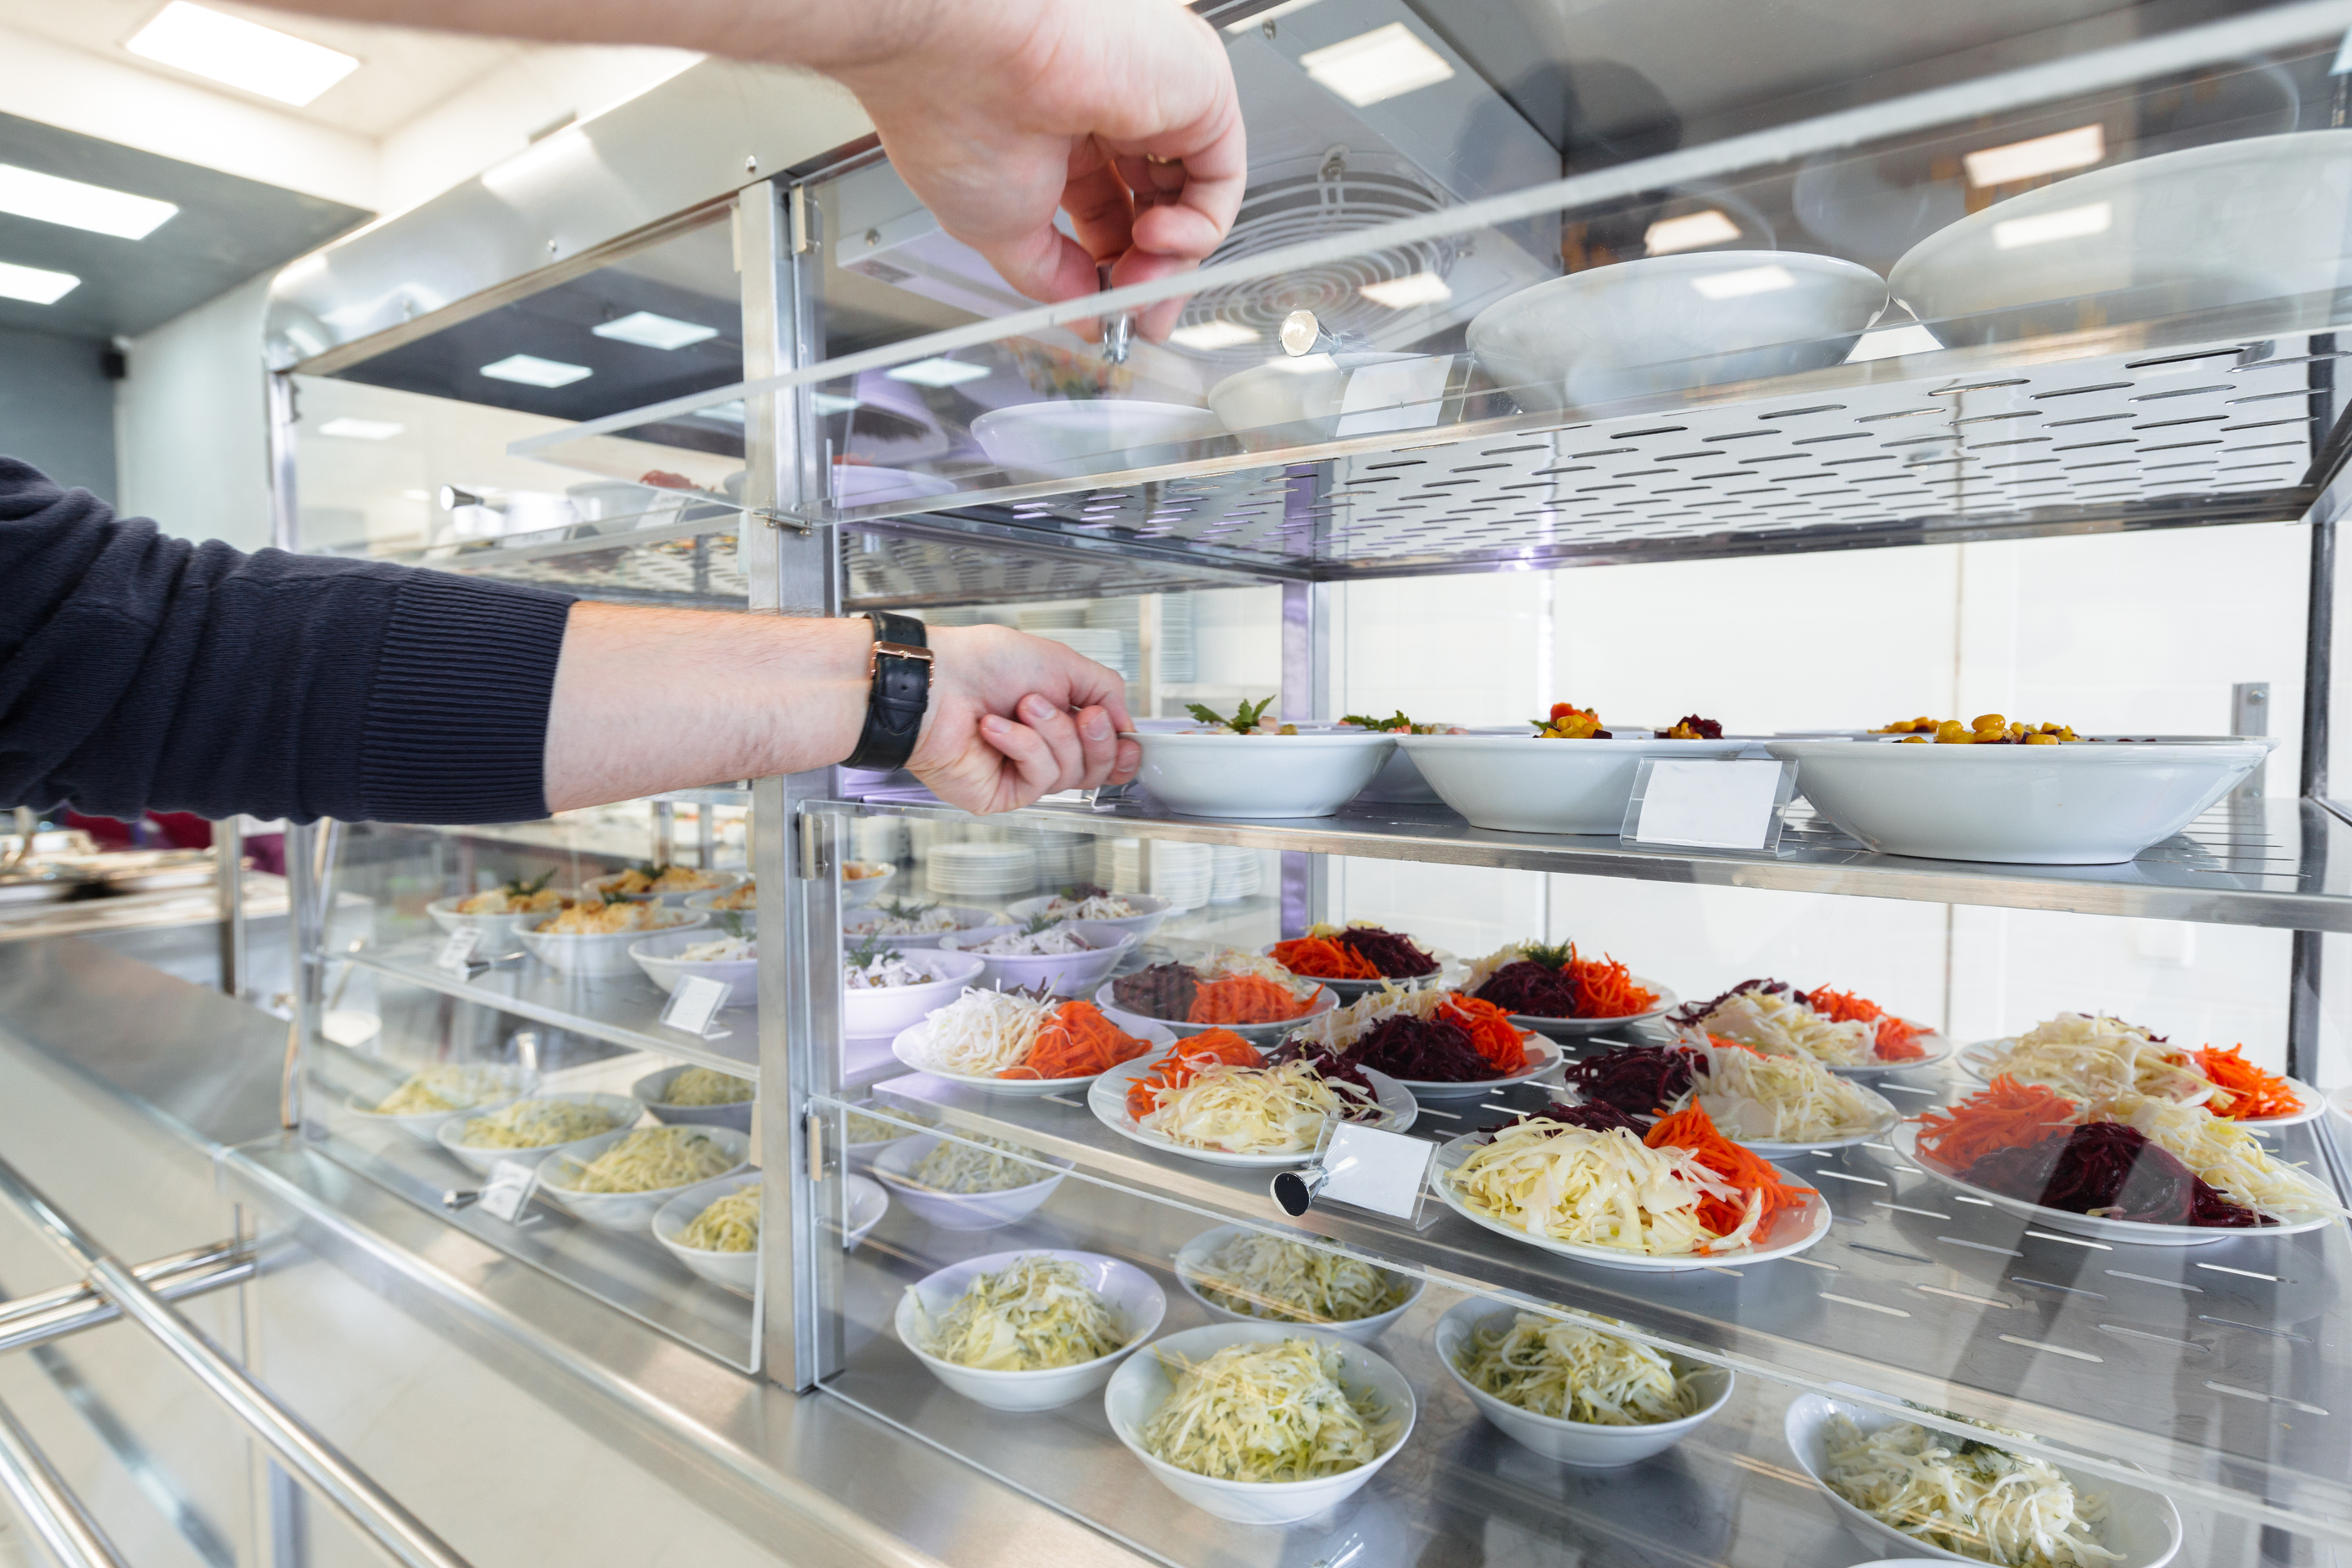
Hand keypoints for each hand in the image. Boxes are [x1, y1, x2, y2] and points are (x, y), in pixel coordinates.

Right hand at [828, 0, 1245, 339]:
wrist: (963, 58)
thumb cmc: (954, 112)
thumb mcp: (999, 231)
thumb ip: (1052, 278)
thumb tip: (1085, 314)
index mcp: (1058, 135)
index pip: (1110, 216)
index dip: (1114, 272)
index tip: (1108, 314)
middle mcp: (1110, 111)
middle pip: (1157, 211)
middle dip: (1150, 276)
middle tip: (1134, 315)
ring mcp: (1155, 98)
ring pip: (1192, 199)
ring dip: (1172, 260)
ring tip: (1135, 279)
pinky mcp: (1197, 88)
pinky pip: (1221, 176)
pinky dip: (1199, 227)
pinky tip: (1156, 239)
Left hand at [908, 624, 1140, 813]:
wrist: (935, 680)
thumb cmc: (981, 663)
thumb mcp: (1061, 661)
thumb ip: (1105, 689)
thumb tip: (1125, 722)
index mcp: (1059, 718)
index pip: (1107, 751)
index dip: (1123, 749)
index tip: (1128, 738)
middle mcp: (1043, 749)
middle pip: (1099, 769)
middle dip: (1095, 738)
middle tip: (1081, 714)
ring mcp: (1022, 774)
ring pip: (1071, 773)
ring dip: (1052, 733)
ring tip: (1022, 706)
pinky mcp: (1003, 794)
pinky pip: (1039, 780)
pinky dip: (1023, 746)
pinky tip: (996, 727)